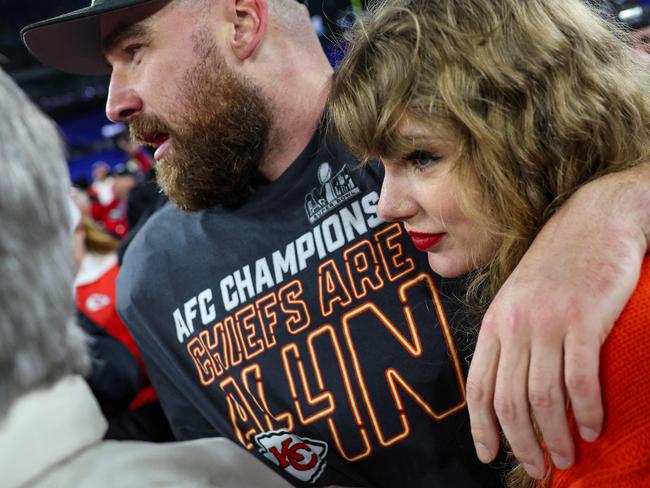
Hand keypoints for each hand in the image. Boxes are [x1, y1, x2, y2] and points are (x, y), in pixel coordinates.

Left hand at [466, 166, 649, 477]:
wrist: (593, 220)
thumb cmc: (557, 264)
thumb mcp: (518, 299)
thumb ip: (509, 336)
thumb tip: (507, 385)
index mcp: (494, 323)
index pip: (478, 386)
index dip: (480, 426)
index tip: (487, 454)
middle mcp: (513, 325)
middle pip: (508, 400)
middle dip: (520, 442)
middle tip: (538, 467)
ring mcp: (547, 322)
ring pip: (542, 397)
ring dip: (555, 436)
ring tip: (567, 457)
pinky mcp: (582, 319)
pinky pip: (579, 379)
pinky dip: (586, 410)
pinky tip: (594, 426)